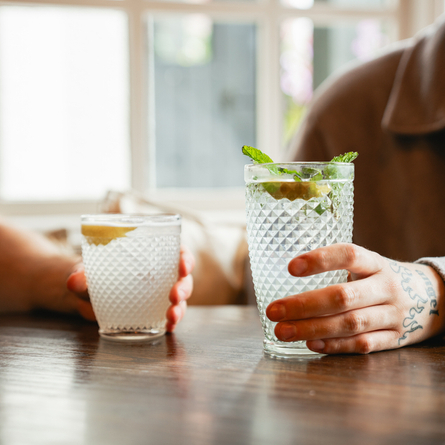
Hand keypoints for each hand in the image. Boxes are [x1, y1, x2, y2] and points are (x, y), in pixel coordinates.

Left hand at [66, 246, 194, 331]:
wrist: (87, 293)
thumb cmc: (94, 273)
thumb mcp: (87, 270)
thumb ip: (82, 274)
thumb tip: (75, 281)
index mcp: (153, 254)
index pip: (178, 252)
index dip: (186, 258)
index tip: (182, 265)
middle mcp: (162, 273)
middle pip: (183, 278)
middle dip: (184, 287)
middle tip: (174, 295)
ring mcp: (161, 294)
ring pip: (181, 299)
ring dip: (180, 308)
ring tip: (172, 316)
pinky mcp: (155, 311)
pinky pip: (169, 316)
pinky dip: (172, 322)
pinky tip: (168, 327)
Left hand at [266, 244, 444, 353]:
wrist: (432, 298)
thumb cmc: (380, 279)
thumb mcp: (366, 266)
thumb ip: (336, 268)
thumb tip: (284, 274)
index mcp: (376, 263)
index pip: (349, 255)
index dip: (320, 260)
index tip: (290, 267)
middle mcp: (386, 287)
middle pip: (343, 296)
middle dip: (304, 305)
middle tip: (273, 311)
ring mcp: (393, 315)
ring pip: (350, 323)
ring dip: (312, 329)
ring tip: (282, 331)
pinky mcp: (395, 339)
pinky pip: (364, 344)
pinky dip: (335, 346)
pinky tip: (311, 344)